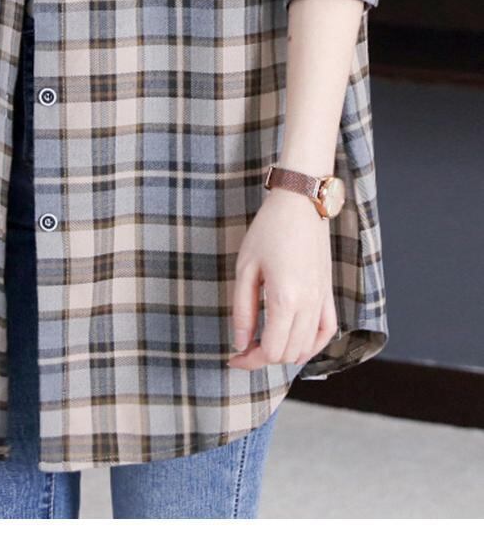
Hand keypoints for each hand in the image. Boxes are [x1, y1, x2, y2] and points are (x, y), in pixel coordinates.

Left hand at [230, 191, 337, 370]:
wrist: (300, 201)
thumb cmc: (269, 229)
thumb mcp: (245, 267)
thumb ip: (243, 311)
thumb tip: (241, 344)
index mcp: (285, 299)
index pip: (271, 352)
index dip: (250, 360)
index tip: (234, 356)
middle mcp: (308, 305)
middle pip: (288, 354)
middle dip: (264, 357)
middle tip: (245, 345)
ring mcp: (322, 300)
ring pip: (307, 348)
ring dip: (285, 352)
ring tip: (265, 340)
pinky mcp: (329, 292)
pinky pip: (327, 331)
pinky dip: (313, 344)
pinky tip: (296, 341)